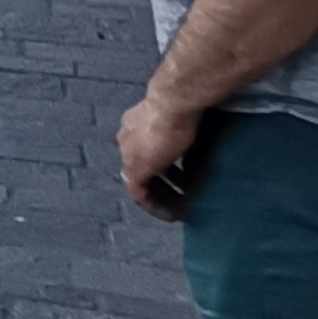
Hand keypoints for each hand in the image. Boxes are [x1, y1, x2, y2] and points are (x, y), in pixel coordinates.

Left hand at [119, 92, 199, 214]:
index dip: (163, 168)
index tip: (181, 179)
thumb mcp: (179, 120)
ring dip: (162, 197)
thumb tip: (191, 133)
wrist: (172, 103)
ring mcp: (129, 155)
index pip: (144, 152)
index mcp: (134, 127)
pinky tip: (175, 215)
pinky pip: (140, 195)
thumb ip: (177, 129)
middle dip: (163, 185)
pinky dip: (156, 206)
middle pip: (143, 168)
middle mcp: (126, 140)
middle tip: (184, 197)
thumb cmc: (181, 106)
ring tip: (183, 207)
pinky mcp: (135, 169)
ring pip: (141, 183)